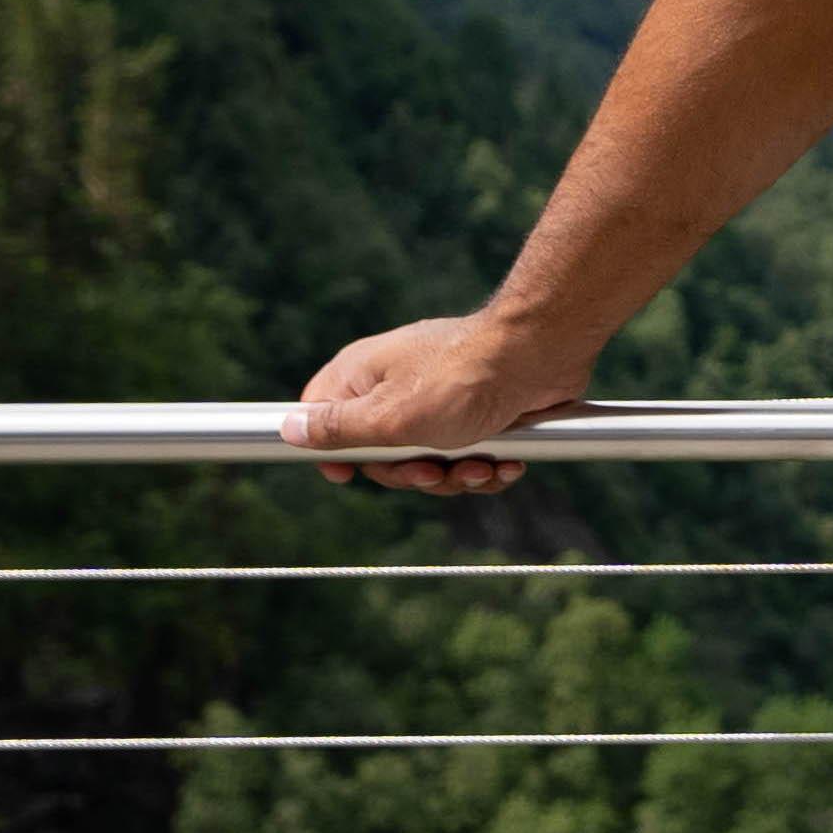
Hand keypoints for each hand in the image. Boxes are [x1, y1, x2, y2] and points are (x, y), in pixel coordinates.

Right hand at [283, 311, 591, 498]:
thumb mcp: (390, 416)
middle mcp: (396, 386)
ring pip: (427, 462)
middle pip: (379, 455)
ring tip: (480, 466)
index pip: (321, 417)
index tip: (348, 475)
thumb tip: (289, 431)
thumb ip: (338, 429)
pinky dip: (484, 467)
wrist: (542, 355)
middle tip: (433, 468)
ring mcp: (438, 400)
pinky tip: (504, 464)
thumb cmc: (463, 380)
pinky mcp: (476, 413)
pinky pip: (465, 457)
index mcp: (363, 376)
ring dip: (455, 476)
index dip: (331, 452)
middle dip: (410, 474)